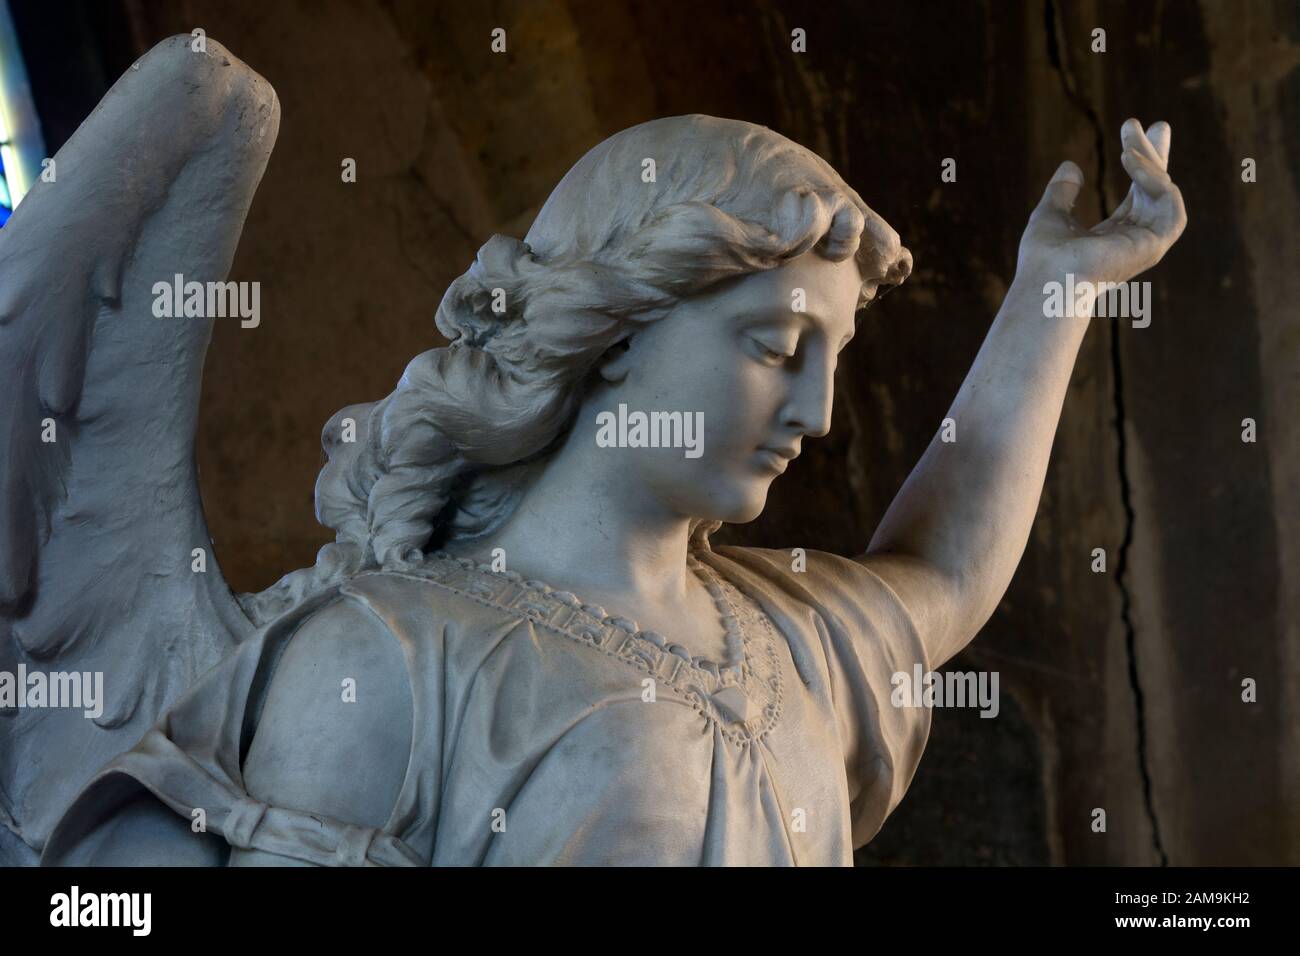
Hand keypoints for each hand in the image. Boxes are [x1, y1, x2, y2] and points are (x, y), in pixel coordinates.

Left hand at [1017, 118, 1187, 285]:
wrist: (1048, 279)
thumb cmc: (1044, 257)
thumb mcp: (1050, 214)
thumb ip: (1063, 192)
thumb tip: (1069, 166)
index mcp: (1113, 237)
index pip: (1136, 195)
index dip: (1140, 164)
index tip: (1136, 132)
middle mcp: (1134, 241)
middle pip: (1155, 190)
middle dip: (1156, 156)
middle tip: (1159, 124)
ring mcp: (1147, 245)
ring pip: (1163, 192)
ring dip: (1150, 163)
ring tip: (1127, 144)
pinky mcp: (1155, 245)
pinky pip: (1168, 204)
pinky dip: (1155, 180)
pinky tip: (1132, 163)